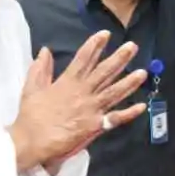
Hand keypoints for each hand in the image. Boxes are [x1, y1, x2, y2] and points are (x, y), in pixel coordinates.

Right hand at [9, 32, 148, 171]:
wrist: (31, 141)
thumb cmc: (31, 116)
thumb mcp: (31, 88)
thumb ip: (40, 68)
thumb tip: (45, 50)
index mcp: (67, 82)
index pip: (83, 59)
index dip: (94, 45)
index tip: (105, 34)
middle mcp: (82, 92)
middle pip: (104, 72)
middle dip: (119, 58)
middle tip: (133, 46)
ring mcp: (91, 108)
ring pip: (114, 92)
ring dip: (129, 82)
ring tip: (143, 73)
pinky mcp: (95, 125)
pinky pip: (115, 118)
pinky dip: (129, 113)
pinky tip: (141, 106)